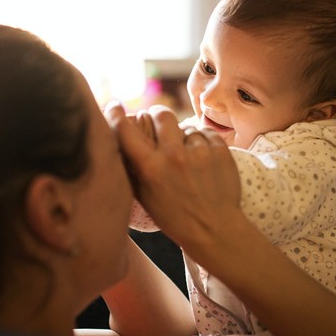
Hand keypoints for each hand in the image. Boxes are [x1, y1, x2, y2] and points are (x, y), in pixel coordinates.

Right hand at [105, 104, 241, 257]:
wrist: (215, 230)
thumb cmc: (175, 217)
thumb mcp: (144, 197)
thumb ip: (132, 168)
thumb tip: (120, 141)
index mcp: (151, 168)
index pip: (126, 130)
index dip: (115, 114)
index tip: (114, 106)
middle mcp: (174, 156)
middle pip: (162, 114)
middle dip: (157, 115)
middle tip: (159, 122)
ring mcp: (200, 152)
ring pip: (187, 127)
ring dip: (184, 137)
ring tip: (187, 157)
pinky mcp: (220, 151)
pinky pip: (206, 133)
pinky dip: (203, 143)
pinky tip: (203, 160)